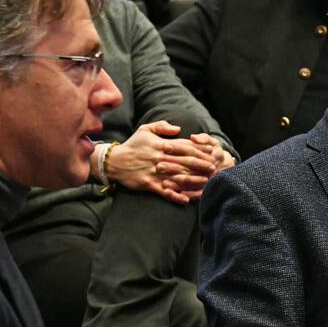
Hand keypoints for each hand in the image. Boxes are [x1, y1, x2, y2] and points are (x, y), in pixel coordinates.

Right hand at [106, 121, 233, 203]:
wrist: (114, 161)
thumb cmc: (133, 145)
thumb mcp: (145, 129)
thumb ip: (162, 126)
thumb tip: (179, 129)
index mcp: (161, 145)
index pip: (185, 146)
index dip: (200, 150)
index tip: (211, 153)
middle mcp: (160, 158)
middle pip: (185, 161)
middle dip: (201, 164)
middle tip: (213, 168)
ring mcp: (155, 172)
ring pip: (178, 177)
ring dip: (193, 180)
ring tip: (205, 183)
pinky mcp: (148, 184)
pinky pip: (164, 191)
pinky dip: (175, 196)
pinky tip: (186, 200)